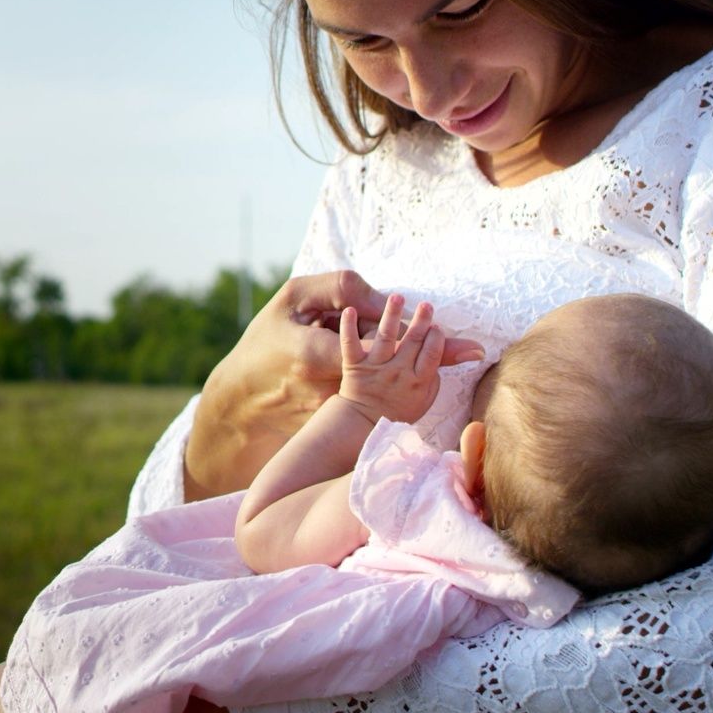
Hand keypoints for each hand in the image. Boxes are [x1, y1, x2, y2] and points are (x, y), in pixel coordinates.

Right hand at [186, 271, 484, 498]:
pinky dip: (399, 391)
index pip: (372, 341)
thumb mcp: (293, 299)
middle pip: (389, 370)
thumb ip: (337, 289)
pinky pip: (375, 405)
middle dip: (430, 357)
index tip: (441, 322)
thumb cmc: (268, 339)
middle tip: (473, 350)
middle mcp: (328, 388)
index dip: (408, 330)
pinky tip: (423, 381)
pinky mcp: (336, 423)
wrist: (240, 400)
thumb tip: (380, 296)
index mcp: (314, 354)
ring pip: (387, 389)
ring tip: (461, 359)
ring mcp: (333, 409)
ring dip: (419, 374)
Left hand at [337, 294, 442, 423]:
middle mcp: (397, 372)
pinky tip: (350, 311)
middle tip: (426, 305)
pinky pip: (350, 345)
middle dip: (421, 322)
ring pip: (385, 338)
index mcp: (418, 381)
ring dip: (391, 316)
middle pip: (412, 342)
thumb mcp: (425, 398)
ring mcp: (375, 367)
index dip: (435, 339)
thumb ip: (437, 376)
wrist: (364, 423)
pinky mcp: (354, 365)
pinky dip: (349, 328)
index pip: (431, 355)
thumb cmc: (398, 409)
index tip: (437, 326)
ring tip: (397, 297)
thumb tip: (466, 354)